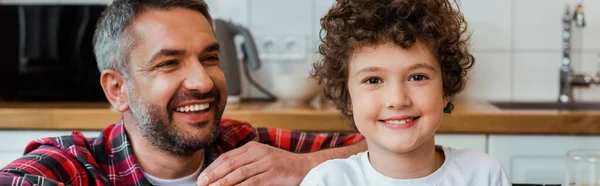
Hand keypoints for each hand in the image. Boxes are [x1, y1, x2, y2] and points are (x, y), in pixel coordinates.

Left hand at [196, 141, 314, 185]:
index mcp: (253, 147)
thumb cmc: (282, 166)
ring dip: (222, 183)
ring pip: (239, 174)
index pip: (227, 157)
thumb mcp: (262, 158)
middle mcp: (259, 152)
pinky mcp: (274, 174)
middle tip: (201, 184)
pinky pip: (252, 182)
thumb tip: (223, 174)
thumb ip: (245, 162)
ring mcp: (267, 163)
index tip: (202, 178)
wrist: (306, 167)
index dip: (212, 168)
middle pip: (230, 164)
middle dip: (213, 176)